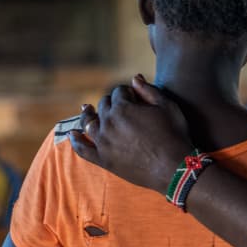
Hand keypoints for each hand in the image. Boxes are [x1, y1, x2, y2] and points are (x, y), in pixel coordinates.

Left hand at [69, 76, 192, 192]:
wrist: (174, 168)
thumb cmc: (174, 134)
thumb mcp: (167, 106)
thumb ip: (148, 90)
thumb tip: (134, 78)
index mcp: (123, 108)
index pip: (119, 91)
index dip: (128, 92)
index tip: (135, 96)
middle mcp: (108, 123)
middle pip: (104, 105)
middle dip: (112, 102)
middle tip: (122, 106)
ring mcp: (103, 142)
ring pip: (88, 123)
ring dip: (88, 114)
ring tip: (86, 109)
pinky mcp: (103, 159)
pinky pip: (83, 149)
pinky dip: (76, 140)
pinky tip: (72, 134)